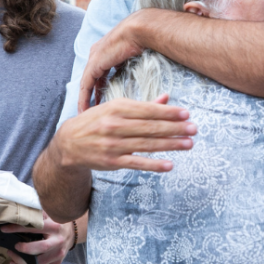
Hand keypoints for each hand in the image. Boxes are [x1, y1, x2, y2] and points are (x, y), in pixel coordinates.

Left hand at [1, 215, 73, 263]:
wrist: (72, 233)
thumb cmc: (56, 222)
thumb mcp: (49, 214)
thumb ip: (36, 213)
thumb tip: (18, 210)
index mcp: (54, 226)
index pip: (34, 228)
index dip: (18, 228)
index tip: (4, 229)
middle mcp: (58, 241)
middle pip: (40, 248)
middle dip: (24, 249)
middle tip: (11, 248)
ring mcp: (59, 253)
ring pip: (39, 263)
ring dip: (22, 262)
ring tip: (10, 257)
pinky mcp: (57, 262)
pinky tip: (17, 263)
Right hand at [56, 94, 195, 173]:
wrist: (69, 142)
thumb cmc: (97, 121)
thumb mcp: (116, 108)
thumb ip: (142, 105)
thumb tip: (167, 98)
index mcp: (117, 108)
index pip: (148, 110)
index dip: (169, 112)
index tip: (186, 114)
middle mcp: (115, 125)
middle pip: (150, 127)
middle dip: (175, 128)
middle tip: (194, 129)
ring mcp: (113, 144)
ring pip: (147, 144)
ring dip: (170, 145)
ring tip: (188, 144)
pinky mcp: (112, 161)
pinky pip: (136, 163)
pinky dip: (154, 164)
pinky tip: (169, 165)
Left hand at [79, 11, 147, 112]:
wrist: (139, 30)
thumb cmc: (143, 38)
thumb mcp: (134, 52)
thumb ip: (130, 61)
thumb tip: (137, 68)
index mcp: (106, 49)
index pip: (100, 71)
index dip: (100, 85)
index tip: (102, 97)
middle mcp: (97, 53)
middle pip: (92, 77)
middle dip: (92, 92)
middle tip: (92, 107)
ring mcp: (94, 59)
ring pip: (86, 83)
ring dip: (86, 98)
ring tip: (86, 112)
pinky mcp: (94, 65)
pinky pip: (86, 85)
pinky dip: (84, 98)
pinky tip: (84, 109)